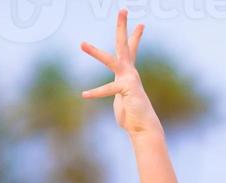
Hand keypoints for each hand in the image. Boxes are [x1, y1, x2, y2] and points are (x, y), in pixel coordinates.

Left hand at [80, 9, 161, 137]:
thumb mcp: (121, 100)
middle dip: (122, 26)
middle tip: (122, 9)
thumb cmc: (132, 116)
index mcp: (129, 73)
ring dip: (95, 53)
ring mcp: (128, 79)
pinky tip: (84, 95)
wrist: (143, 128)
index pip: (132, 50)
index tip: (141, 24)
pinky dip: (95, 93)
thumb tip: (118, 95)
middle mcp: (130, 72)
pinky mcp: (125, 90)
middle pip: (124, 44)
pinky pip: (107, 89)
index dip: (135, 36)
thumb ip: (117, 93)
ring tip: (82, 44)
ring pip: (110, 60)